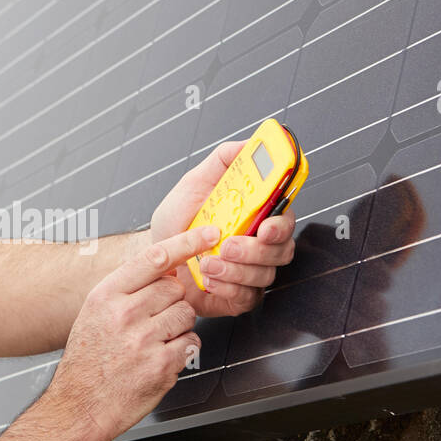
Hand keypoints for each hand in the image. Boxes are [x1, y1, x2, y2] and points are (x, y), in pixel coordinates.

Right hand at [46, 225, 219, 440]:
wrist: (79, 407)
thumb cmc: (88, 362)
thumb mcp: (94, 314)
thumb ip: (126, 290)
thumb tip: (165, 268)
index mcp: (105, 296)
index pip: (153, 258)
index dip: (186, 242)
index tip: (207, 233)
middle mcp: (124, 315)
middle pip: (175, 289)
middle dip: (172, 303)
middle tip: (154, 322)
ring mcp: (143, 340)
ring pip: (187, 315)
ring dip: (179, 328)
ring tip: (154, 344)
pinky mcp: (161, 365)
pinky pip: (191, 343)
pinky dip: (183, 351)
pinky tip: (160, 360)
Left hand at [149, 141, 296, 317]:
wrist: (156, 255)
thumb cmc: (178, 221)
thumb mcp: (195, 183)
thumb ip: (224, 160)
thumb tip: (249, 143)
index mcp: (256, 215)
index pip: (285, 218)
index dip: (281, 223)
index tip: (266, 225)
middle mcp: (259, 244)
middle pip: (282, 250)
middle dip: (255, 250)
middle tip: (228, 245)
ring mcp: (252, 271)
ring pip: (265, 275)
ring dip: (236, 269)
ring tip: (207, 262)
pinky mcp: (240, 296)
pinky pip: (247, 297)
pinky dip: (228, 288)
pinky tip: (209, 279)